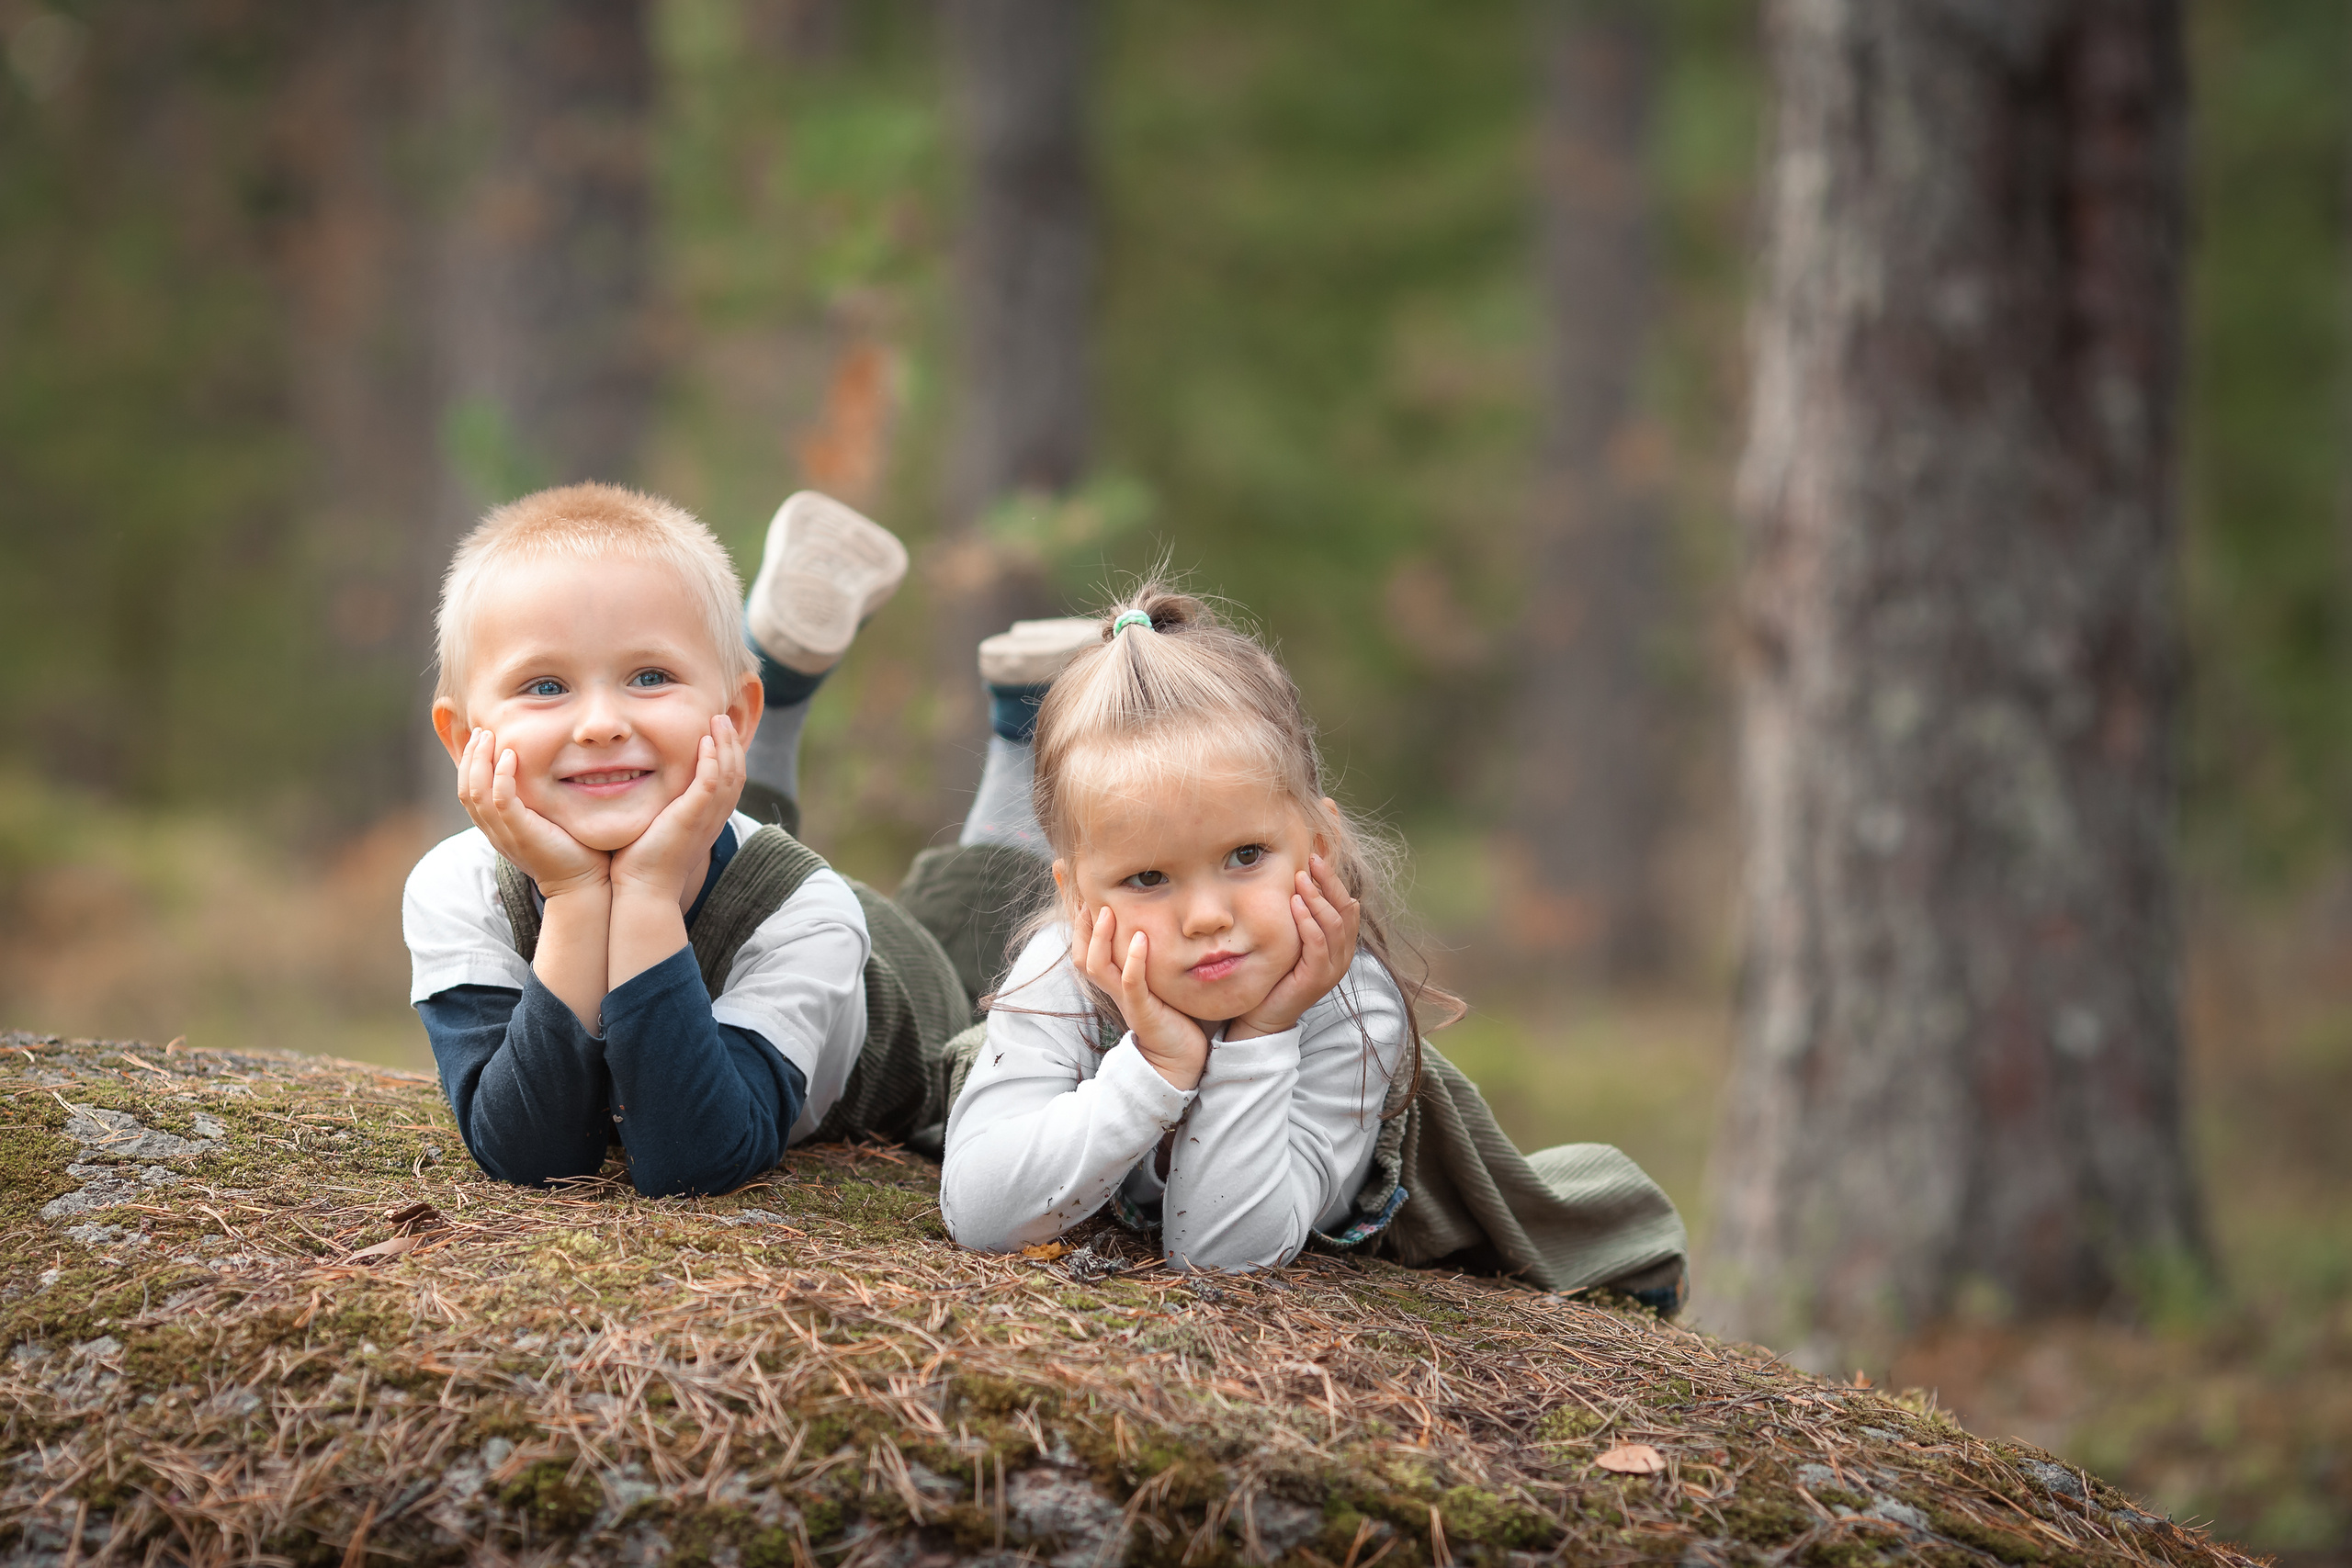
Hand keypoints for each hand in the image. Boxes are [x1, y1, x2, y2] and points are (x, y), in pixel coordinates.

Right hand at [458, 727, 608, 897]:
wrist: (582, 884)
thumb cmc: (571, 850)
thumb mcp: (546, 820)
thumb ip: (536, 800)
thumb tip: (541, 772)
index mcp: (496, 828)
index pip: (468, 792)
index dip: (469, 763)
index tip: (479, 738)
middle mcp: (494, 831)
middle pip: (465, 789)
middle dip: (470, 757)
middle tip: (480, 731)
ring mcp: (505, 834)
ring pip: (476, 793)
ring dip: (479, 761)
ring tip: (489, 736)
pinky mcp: (522, 834)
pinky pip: (501, 802)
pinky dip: (501, 776)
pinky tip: (510, 755)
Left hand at [609, 713, 744, 910]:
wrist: (644, 890)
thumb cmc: (644, 863)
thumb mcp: (661, 829)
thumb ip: (663, 808)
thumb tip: (646, 789)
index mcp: (709, 820)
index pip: (730, 781)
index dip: (728, 755)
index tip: (717, 733)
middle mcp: (714, 818)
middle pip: (737, 773)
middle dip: (732, 743)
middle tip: (722, 717)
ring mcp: (706, 819)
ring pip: (730, 774)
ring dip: (725, 744)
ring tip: (718, 720)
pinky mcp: (691, 819)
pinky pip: (710, 784)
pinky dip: (712, 761)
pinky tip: (705, 742)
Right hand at [1075, 906, 1209, 1090]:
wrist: (1179, 1058)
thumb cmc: (1173, 1016)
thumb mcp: (1156, 980)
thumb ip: (1150, 957)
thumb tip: (1156, 924)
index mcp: (1114, 981)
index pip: (1085, 950)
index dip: (1079, 924)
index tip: (1083, 896)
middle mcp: (1114, 989)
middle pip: (1082, 956)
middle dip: (1081, 926)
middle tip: (1089, 897)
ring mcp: (1126, 1000)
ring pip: (1098, 967)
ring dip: (1101, 938)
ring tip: (1108, 911)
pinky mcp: (1142, 1011)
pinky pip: (1131, 984)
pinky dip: (1134, 961)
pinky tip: (1141, 939)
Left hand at [1227, 854, 1359, 1041]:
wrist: (1264, 1015)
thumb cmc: (1276, 972)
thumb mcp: (1293, 939)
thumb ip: (1301, 916)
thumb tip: (1299, 880)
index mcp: (1340, 943)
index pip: (1347, 904)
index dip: (1334, 880)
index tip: (1316, 857)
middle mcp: (1342, 954)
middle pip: (1346, 909)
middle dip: (1329, 881)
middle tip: (1312, 860)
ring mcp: (1333, 968)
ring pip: (1333, 924)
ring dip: (1317, 898)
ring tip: (1300, 879)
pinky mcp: (1317, 978)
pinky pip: (1318, 944)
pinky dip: (1308, 921)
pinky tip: (1295, 904)